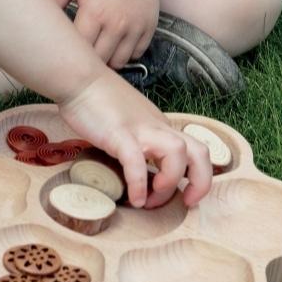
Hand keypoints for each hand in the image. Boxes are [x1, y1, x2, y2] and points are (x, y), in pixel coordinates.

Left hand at [48, 0, 159, 69]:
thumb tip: (38, 17)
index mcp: (93, 12)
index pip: (79, 50)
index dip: (70, 55)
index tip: (64, 52)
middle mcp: (116, 24)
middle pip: (98, 61)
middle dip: (87, 61)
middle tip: (79, 55)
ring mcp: (135, 27)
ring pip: (118, 62)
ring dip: (107, 60)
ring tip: (97, 49)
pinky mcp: (149, 27)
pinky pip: (136, 53)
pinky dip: (126, 53)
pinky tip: (116, 42)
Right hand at [58, 71, 212, 208]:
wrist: (79, 78)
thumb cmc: (98, 99)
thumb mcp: (129, 122)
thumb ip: (139, 139)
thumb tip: (139, 165)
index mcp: (160, 126)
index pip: (195, 150)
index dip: (200, 176)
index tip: (185, 195)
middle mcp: (157, 127)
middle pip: (200, 152)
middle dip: (201, 182)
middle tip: (184, 202)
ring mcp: (140, 129)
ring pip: (177, 153)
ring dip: (169, 183)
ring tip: (150, 200)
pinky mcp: (119, 134)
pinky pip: (135, 161)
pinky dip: (138, 184)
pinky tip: (134, 199)